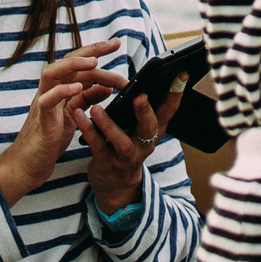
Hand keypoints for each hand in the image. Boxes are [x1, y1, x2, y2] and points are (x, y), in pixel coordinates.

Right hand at [0, 39, 126, 203]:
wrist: (27, 166)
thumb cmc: (49, 140)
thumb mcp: (73, 116)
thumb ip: (86, 100)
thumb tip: (106, 87)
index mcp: (59, 89)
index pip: (78, 64)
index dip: (96, 51)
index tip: (116, 44)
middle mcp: (49, 91)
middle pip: (67, 61)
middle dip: (91, 50)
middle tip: (114, 44)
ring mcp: (42, 103)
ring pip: (52, 73)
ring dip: (74, 65)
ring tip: (94, 62)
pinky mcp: (40, 120)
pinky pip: (47, 100)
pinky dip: (61, 91)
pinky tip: (77, 88)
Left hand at [78, 72, 186, 215]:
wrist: (116, 187)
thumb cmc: (127, 148)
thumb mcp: (140, 131)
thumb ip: (142, 110)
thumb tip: (143, 79)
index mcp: (154, 131)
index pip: (169, 110)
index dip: (176, 93)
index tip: (181, 75)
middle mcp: (145, 144)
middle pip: (149, 127)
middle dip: (146, 112)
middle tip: (140, 96)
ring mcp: (127, 156)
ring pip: (121, 141)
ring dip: (109, 125)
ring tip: (97, 108)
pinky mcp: (107, 163)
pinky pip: (97, 146)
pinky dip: (88, 130)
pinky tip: (79, 115)